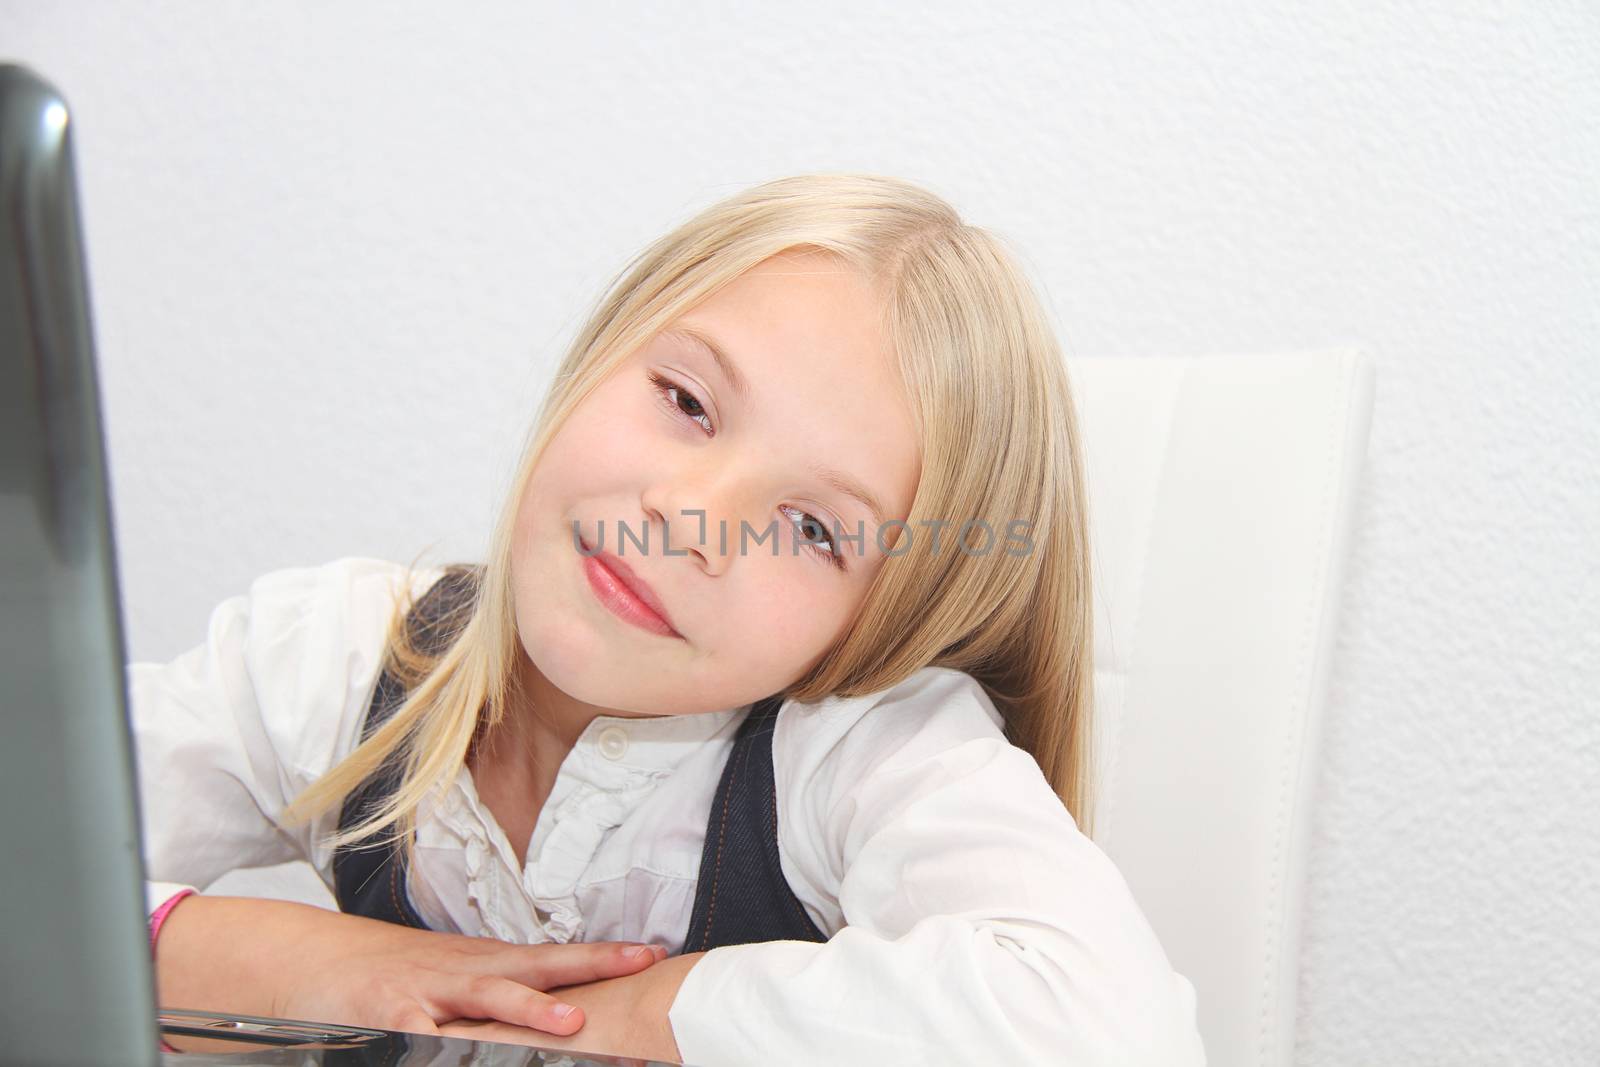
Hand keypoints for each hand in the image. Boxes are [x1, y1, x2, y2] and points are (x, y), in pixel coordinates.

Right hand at [154, 894, 668, 1039]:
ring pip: (486, 998)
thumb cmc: (393, 974)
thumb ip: (502, 991)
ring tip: (569, 1021)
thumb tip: (563, 1002)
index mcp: (486, 963)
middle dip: (590, 966)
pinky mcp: (386, 1016)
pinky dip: (436, 1040)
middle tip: (639, 965)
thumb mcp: (456, 977)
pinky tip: (450, 1047)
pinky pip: (417, 1032)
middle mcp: (464, 971)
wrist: (311, 958)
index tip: (652, 953)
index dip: (603, 956)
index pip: (555, 956)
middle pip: (536, 965)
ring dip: (528, 1009)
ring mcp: (426, 991)